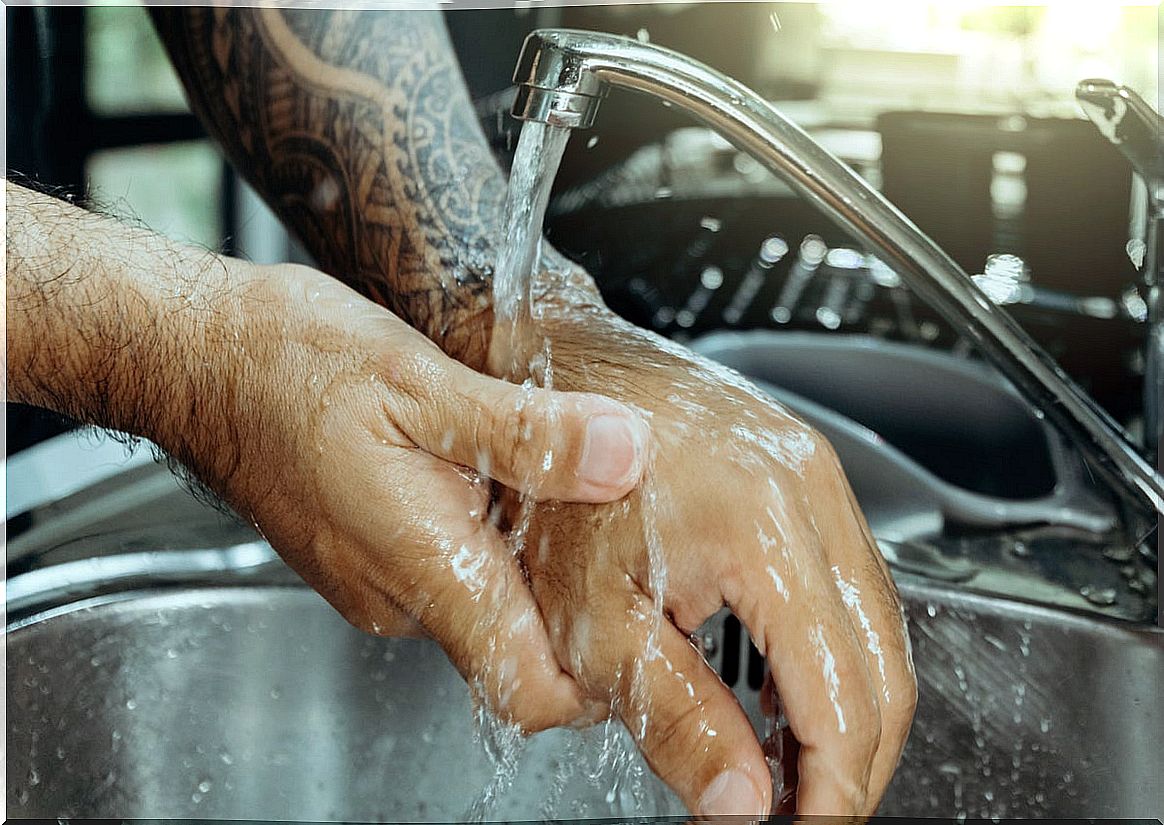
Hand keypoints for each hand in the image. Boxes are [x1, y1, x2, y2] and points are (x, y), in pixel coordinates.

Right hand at [5, 184, 648, 735]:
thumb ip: (528, 432)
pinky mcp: (368, 551)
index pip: (530, 692)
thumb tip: (622, 455)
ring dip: (536, 568)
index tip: (650, 632)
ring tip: (572, 496)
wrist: (195, 356)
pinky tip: (502, 481)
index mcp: (425, 566)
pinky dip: (490, 543)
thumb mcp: (422, 382)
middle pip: (519, 651)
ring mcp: (380, 578)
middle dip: (581, 611)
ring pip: (485, 607)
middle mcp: (400, 592)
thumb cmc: (283, 365)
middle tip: (630, 542)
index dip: (602, 683)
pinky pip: (448, 573)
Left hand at [498, 274, 916, 817]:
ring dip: (848, 706)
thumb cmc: (549, 483)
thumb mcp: (593, 619)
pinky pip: (853, 575)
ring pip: (880, 622)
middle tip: (805, 813)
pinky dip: (835, 648)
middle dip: (854, 760)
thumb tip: (742, 804)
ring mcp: (813, 469)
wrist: (546, 369)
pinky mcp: (801, 466)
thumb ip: (680, 718)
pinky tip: (788, 687)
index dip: (833, 790)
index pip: (843, 699)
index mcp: (763, 530)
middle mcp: (808, 489)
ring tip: (793, 766)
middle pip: (885, 665)